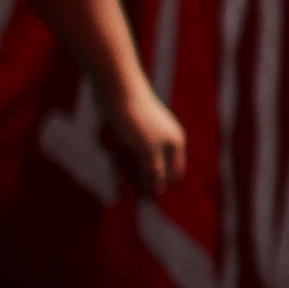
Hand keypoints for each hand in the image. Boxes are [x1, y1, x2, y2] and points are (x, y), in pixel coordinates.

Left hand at [109, 77, 191, 197]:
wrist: (117, 87)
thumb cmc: (135, 117)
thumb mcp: (146, 150)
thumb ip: (153, 173)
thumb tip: (158, 193)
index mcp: (175, 144)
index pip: (174, 176)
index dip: (160, 190)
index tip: (143, 200)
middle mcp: (163, 141)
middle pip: (154, 172)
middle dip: (139, 183)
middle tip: (122, 192)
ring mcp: (145, 137)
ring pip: (138, 164)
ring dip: (127, 174)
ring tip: (116, 173)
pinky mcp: (128, 132)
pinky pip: (126, 154)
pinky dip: (120, 161)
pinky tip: (113, 160)